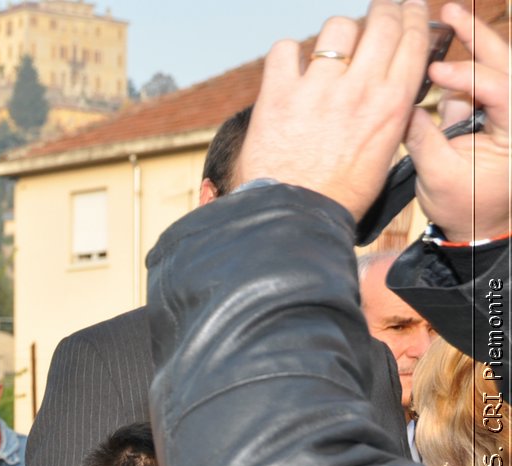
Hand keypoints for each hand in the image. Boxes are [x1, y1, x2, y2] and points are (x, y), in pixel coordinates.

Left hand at [239, 0, 432, 219]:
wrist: (293, 217)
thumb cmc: (339, 193)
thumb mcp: (384, 151)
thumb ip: (389, 112)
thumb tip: (389, 83)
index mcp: (391, 104)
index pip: (412, 41)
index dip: (413, 16)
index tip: (410, 7)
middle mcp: (358, 89)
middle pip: (380, 23)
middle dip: (383, 9)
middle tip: (379, 9)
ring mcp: (317, 89)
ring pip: (336, 28)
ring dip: (336, 33)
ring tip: (330, 47)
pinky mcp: (278, 95)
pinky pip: (285, 50)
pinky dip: (288, 53)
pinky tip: (290, 66)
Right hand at [406, 2, 510, 240]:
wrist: (475, 225)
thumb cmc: (463, 207)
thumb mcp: (440, 176)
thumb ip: (423, 139)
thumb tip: (403, 105)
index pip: (500, 90)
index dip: (467, 77)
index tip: (434, 73)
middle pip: (505, 64)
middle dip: (478, 36)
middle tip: (452, 10)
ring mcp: (503, 111)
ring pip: (494, 66)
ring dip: (472, 40)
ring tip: (449, 15)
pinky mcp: (488, 112)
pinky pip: (476, 82)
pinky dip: (459, 64)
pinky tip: (437, 48)